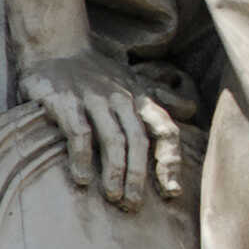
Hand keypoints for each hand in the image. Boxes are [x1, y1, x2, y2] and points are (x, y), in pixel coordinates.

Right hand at [20, 47, 183, 211]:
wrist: (58, 44)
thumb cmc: (99, 72)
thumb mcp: (133, 81)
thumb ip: (157, 99)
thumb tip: (191, 109)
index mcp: (140, 98)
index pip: (165, 130)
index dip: (170, 161)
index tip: (171, 191)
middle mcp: (122, 98)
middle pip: (139, 141)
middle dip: (139, 176)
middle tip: (133, 205)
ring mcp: (94, 98)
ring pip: (113, 139)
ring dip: (115, 171)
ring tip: (114, 197)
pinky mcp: (66, 100)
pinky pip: (79, 132)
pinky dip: (82, 157)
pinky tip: (82, 179)